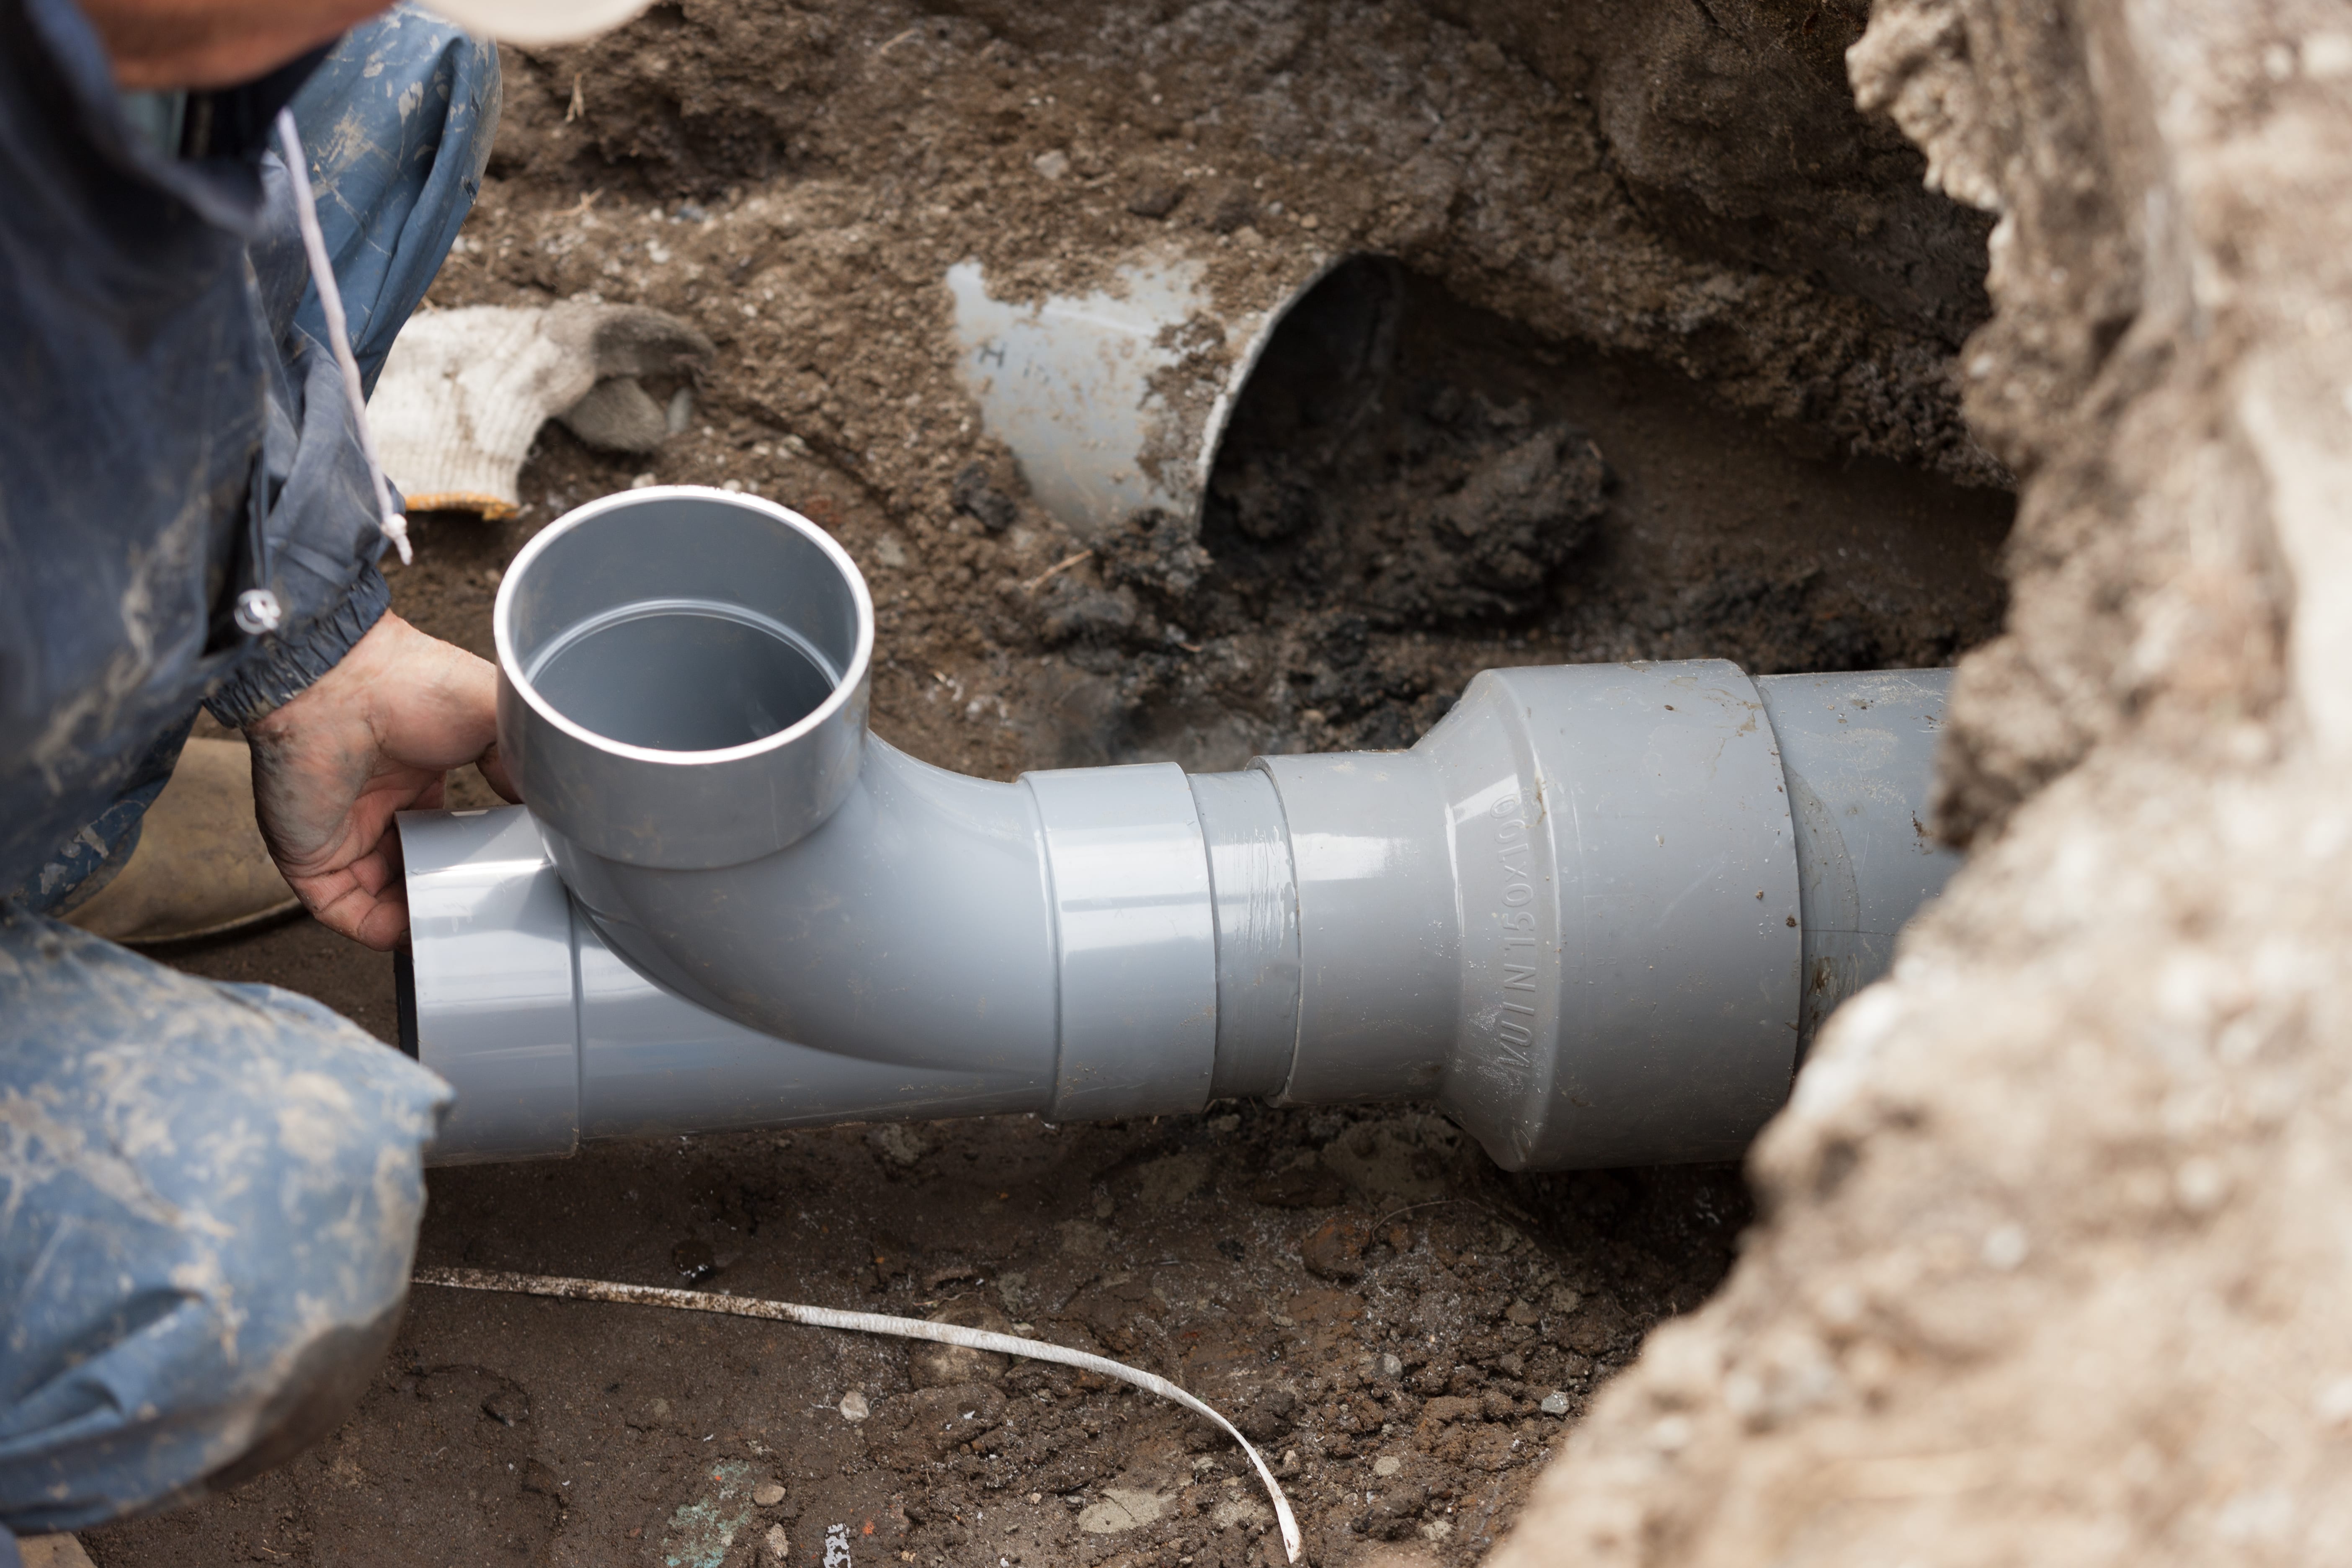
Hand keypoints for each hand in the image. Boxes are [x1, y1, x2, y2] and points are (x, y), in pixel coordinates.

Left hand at [246, 612, 517, 949]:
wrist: (344, 684)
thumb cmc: (414, 683)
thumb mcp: (497, 718)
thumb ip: (524, 764)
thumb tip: (551, 808)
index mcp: (415, 771)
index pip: (445, 830)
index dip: (474, 857)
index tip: (509, 875)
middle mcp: (376, 804)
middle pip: (415, 868)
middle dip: (449, 895)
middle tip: (490, 914)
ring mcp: (341, 832)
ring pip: (382, 897)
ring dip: (419, 922)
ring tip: (463, 937)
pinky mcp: (310, 857)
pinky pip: (344, 911)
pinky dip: (379, 932)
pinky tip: (417, 940)